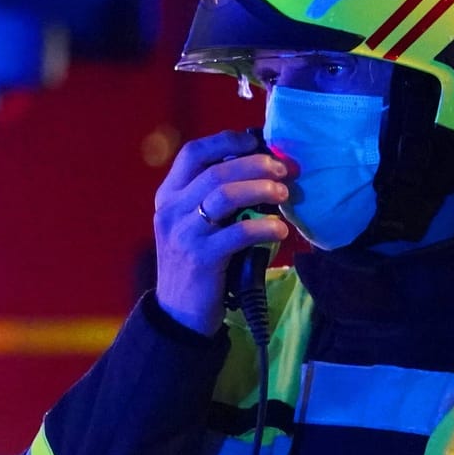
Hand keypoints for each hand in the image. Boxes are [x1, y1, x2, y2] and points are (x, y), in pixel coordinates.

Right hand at [152, 129, 291, 334]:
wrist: (179, 313)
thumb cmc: (197, 263)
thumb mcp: (194, 225)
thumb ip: (214, 198)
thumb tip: (261, 169)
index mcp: (168, 196)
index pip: (193, 153)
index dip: (226, 141)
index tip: (256, 141)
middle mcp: (171, 210)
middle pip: (216, 171)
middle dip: (256, 164)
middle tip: (284, 170)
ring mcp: (183, 234)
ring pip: (224, 195)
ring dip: (260, 189)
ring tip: (284, 194)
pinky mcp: (201, 258)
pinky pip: (238, 233)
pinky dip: (264, 227)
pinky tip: (280, 231)